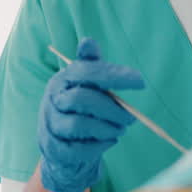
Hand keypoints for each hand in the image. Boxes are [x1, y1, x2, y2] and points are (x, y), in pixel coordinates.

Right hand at [37, 38, 144, 191]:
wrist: (61, 147)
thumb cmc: (80, 110)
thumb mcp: (85, 85)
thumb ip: (91, 66)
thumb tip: (88, 41)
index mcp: (62, 79)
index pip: (86, 71)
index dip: (114, 75)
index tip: (140, 82)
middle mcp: (52, 100)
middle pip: (82, 99)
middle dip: (112, 108)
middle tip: (131, 117)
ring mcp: (50, 125)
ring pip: (79, 125)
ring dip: (107, 128)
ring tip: (120, 129)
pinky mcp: (53, 149)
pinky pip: (78, 149)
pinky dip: (99, 146)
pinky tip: (110, 141)